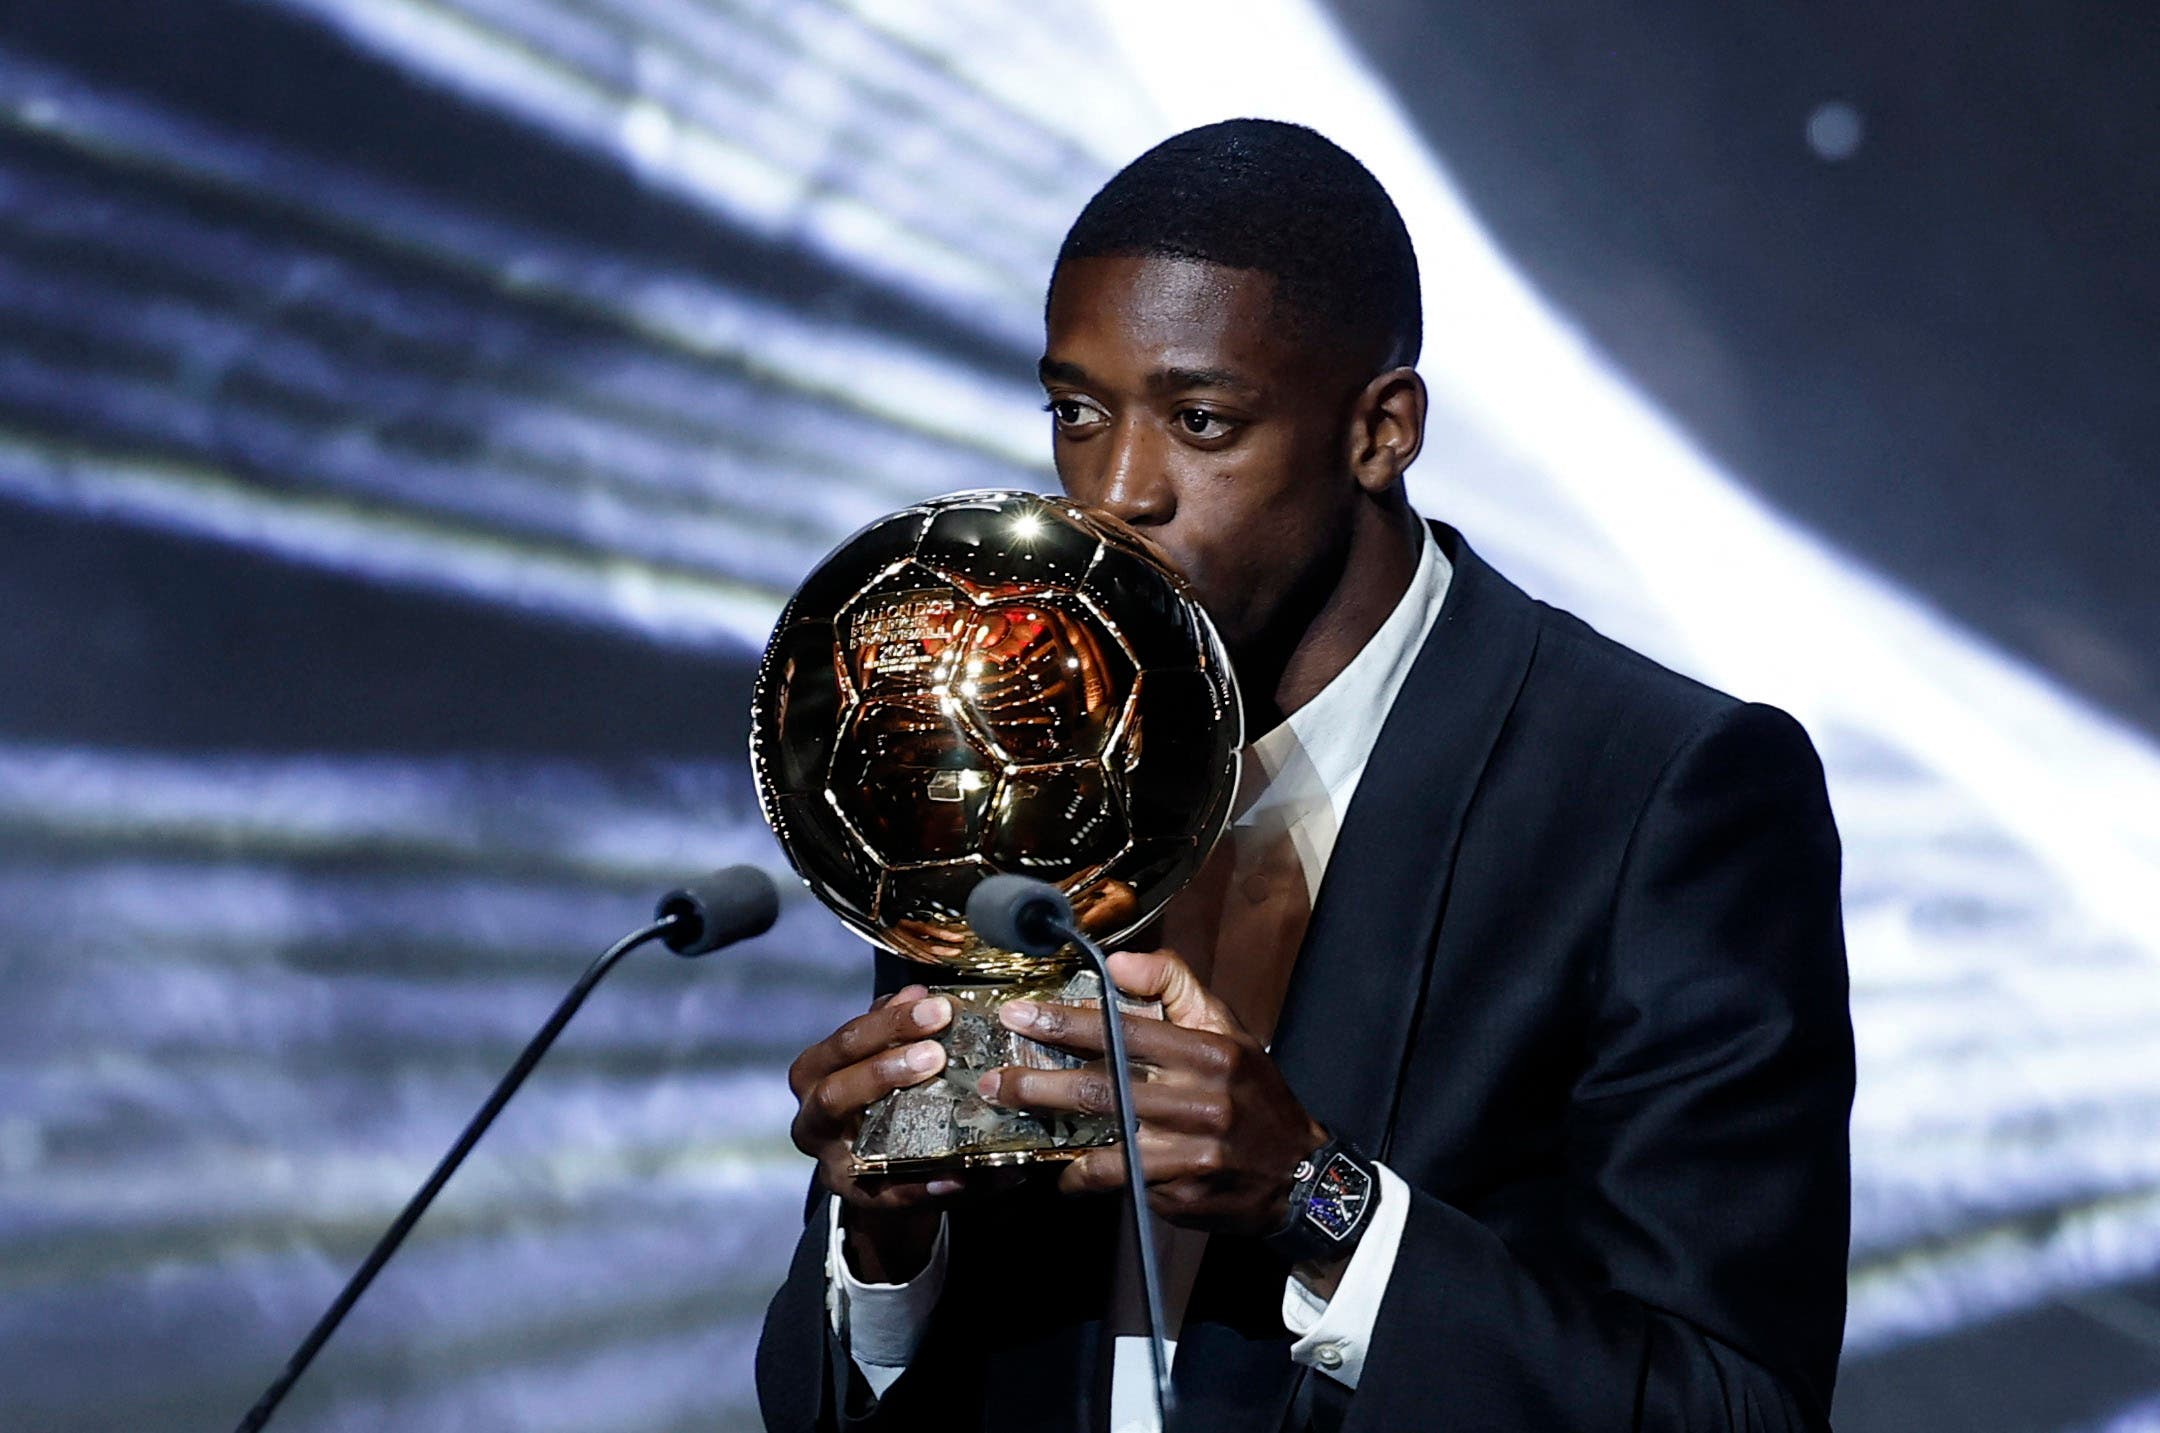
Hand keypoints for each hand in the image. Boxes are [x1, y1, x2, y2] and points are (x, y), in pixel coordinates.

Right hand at [787, 985, 973, 1280]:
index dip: (888, 1023)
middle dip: (883, 1068)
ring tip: (947, 1104)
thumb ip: (891, 1026)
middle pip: (835, 1091)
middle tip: (935, 1052)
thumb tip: (917, 991)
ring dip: (899, 1127)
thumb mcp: (878, 1056)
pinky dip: (925, 1188)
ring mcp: (832, 1165)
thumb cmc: (878, 1097)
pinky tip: (959, 1175)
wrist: (881, 1172)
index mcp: (814, 1075)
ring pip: (851, 1145)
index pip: (844, 1043)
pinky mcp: (860, 1201)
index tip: (936, 1006)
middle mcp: (811, 1120)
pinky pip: (891, 1197)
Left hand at [978, 950, 1327, 1236]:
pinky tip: (1065, 1174)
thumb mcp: (1226, 1028)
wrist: (1299, 1174)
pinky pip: (1122, 1182)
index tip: (1020, 1017)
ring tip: (1014, 1120)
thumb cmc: (1252, 1091)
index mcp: (1212, 1053)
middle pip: (1106, 1089)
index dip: (1068, 1024)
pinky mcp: (1184, 1195)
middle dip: (1039, 1084)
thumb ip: (1173, 984)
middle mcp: (1204, 1103)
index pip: (1127, 1031)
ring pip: (1108, 1142)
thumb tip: (1116, 961)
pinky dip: (1085, 1177)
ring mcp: (1194, 1155)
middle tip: (995, 1080)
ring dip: (1054, 1133)